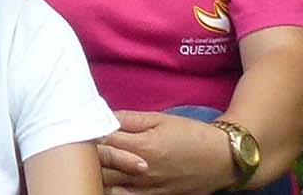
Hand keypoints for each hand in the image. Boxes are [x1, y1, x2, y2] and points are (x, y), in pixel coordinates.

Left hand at [95, 110, 241, 194]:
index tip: (81, 125)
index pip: (101, 140)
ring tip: (91, 162)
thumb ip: (128, 118)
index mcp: (142, 146)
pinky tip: (105, 179)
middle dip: (86, 154)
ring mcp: (147, 188)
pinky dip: (110, 188)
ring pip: (107, 186)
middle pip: (99, 166)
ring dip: (95, 173)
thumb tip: (102, 115)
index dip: (87, 132)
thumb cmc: (192, 134)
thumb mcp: (160, 119)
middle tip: (79, 143)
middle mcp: (141, 171)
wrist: (223, 159)